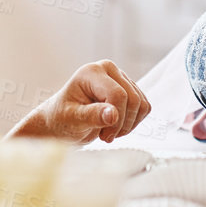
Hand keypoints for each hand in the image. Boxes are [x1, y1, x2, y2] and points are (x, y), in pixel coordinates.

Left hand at [13, 60, 150, 143]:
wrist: (62, 120)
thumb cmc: (62, 118)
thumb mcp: (72, 119)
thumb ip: (92, 115)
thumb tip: (113, 114)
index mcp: (92, 72)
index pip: (118, 95)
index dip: (116, 119)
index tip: (104, 136)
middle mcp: (108, 69)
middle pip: (133, 99)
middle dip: (122, 124)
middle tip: (105, 136)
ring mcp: (120, 77)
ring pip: (141, 104)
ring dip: (128, 124)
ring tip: (109, 131)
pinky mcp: (128, 88)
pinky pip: (144, 106)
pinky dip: (133, 122)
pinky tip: (116, 126)